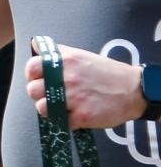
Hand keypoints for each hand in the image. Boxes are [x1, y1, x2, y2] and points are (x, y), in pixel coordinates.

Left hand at [24, 46, 146, 129]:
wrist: (134, 90)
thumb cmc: (105, 73)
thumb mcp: (81, 55)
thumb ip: (57, 53)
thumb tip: (35, 45)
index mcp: (66, 61)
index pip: (32, 67)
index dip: (32, 74)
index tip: (39, 78)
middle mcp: (68, 78)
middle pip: (32, 90)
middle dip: (40, 93)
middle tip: (52, 94)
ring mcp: (74, 98)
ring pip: (42, 108)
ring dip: (50, 108)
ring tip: (64, 105)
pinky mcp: (81, 116)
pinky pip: (60, 122)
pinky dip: (66, 120)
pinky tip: (76, 113)